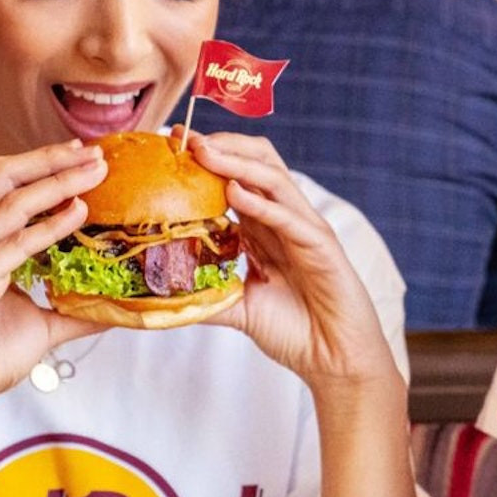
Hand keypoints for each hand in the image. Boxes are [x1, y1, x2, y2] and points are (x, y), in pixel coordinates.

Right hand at [0, 140, 109, 431]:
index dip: (44, 163)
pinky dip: (48, 226)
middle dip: (50, 159)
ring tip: (96, 173)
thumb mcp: (43, 324)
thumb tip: (118, 305)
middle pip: (2, 177)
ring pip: (9, 204)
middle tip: (95, 154)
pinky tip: (77, 214)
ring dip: (57, 183)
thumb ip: (76, 308)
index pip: (6, 184)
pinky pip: (12, 245)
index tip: (86, 154)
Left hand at [180, 130, 397, 392]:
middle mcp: (285, 219)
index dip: (207, 157)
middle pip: (258, 161)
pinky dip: (261, 203)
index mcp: (266, 226)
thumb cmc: (295, 330)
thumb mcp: (239, 310)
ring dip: (236, 162)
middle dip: (221, 145)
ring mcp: (305, 229)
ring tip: (202, 151)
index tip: (170, 143)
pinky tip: (234, 193)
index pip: (237, 176)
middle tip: (182, 137)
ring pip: (273, 179)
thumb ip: (206, 297)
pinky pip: (288, 217)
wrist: (335, 359)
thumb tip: (161, 299)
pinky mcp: (321, 246)